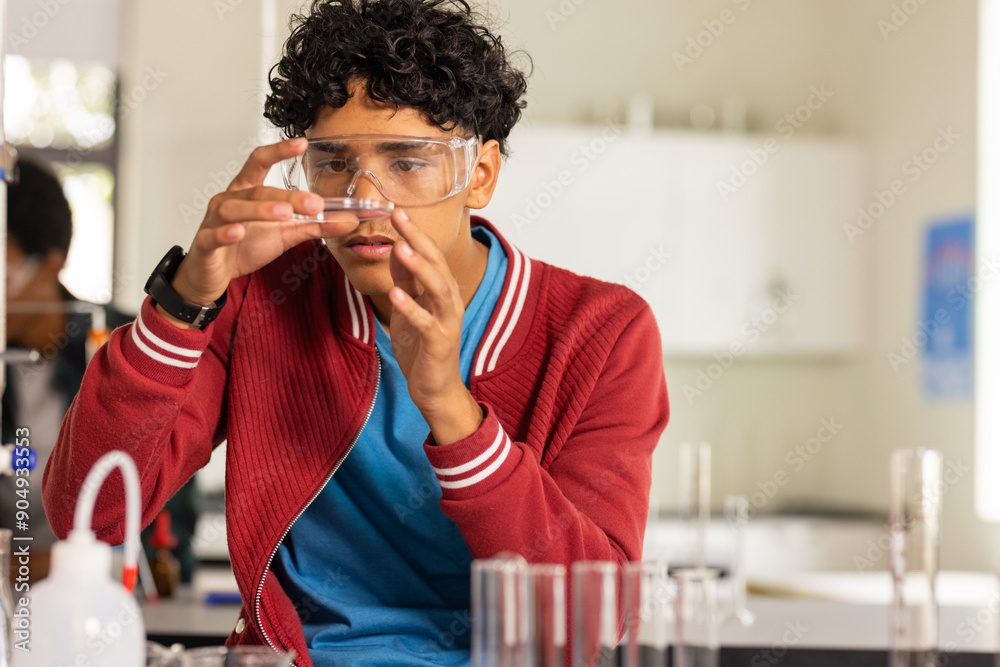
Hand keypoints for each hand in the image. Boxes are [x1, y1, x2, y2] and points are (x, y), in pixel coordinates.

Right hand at [169, 139, 359, 308]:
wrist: (214, 274)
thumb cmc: (245, 246)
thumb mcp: (285, 233)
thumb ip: (315, 225)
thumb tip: (349, 220)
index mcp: (247, 191)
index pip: (260, 162)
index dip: (278, 151)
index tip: (301, 143)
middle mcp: (229, 200)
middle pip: (257, 190)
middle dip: (286, 196)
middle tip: (313, 203)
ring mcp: (214, 220)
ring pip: (234, 208)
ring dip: (260, 210)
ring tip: (284, 214)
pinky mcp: (205, 243)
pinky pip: (213, 235)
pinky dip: (225, 233)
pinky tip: (239, 232)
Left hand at [387, 209, 482, 443]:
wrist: (435, 389)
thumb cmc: (423, 348)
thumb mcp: (409, 308)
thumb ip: (406, 281)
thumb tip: (397, 249)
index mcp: (442, 290)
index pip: (430, 254)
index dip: (414, 232)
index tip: (396, 209)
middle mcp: (449, 301)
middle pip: (437, 263)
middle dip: (417, 239)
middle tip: (399, 216)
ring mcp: (447, 321)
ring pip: (437, 288)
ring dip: (419, 267)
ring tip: (401, 248)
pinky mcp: (439, 342)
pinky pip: (426, 322)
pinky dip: (411, 307)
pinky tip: (395, 294)